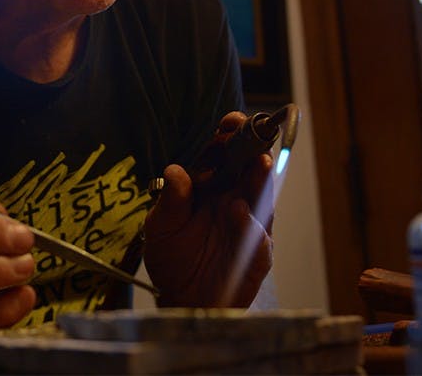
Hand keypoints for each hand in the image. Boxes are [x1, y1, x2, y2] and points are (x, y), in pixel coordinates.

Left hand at [143, 112, 273, 307]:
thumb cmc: (173, 258)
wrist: (183, 299)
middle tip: (254, 134)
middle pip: (250, 168)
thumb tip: (176, 171)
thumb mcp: (160, 227)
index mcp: (211, 187)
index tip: (231, 122)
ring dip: (261, 179)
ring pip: (261, 196)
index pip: (225, 154)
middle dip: (254, 148)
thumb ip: (170, 201)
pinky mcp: (256, 253)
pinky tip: (238, 211)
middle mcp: (234, 199)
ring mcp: (248, 225)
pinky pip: (259, 236)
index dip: (231, 135)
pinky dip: (250, 223)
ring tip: (259, 163)